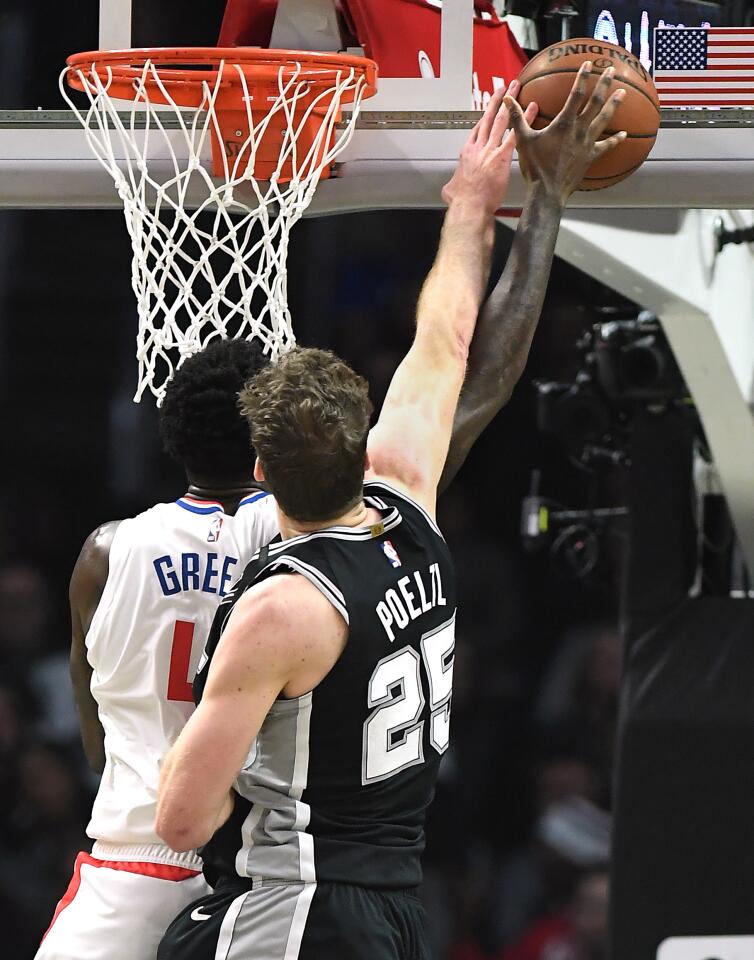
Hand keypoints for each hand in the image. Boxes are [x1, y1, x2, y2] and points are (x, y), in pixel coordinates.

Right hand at [442, 81, 537, 214]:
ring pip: (500, 119)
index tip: (488, 108)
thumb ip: (453, 184)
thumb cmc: (462, 201)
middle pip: (487, 118)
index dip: (483, 117)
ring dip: (509, 101)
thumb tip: (450, 188)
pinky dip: (524, 119)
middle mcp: (478, 147)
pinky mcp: (501, 157)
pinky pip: (516, 134)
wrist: (469, 206)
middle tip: (503, 87)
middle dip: (496, 100)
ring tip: (516, 88)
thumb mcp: (451, 190)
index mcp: (467, 153)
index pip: (477, 130)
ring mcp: (489, 150)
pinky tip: (532, 109)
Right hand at [505, 63, 626, 204]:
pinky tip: (624, 134)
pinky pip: (606, 146)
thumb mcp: (523, 140)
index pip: (576, 94)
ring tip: (622, 93)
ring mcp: (587, 143)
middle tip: (611, 70)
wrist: (548, 192)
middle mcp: (579, 130)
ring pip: (604, 120)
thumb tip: (507, 99)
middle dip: (603, 84)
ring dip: (614, 105)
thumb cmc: (535, 166)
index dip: (582, 77)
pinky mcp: (591, 157)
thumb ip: (516, 118)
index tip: (588, 63)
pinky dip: (615, 140)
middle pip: (595, 102)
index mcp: (564, 123)